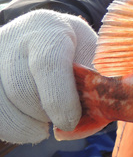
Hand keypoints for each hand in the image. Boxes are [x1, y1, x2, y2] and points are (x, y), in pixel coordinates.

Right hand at [0, 10, 96, 142]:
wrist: (45, 35)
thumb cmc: (75, 49)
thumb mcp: (93, 55)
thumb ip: (97, 80)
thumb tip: (98, 113)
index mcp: (48, 28)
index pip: (48, 63)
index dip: (60, 98)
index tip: (70, 122)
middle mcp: (11, 39)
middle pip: (21, 89)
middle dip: (45, 113)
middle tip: (64, 117)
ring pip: (3, 105)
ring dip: (27, 123)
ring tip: (47, 121)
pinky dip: (12, 128)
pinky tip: (29, 127)